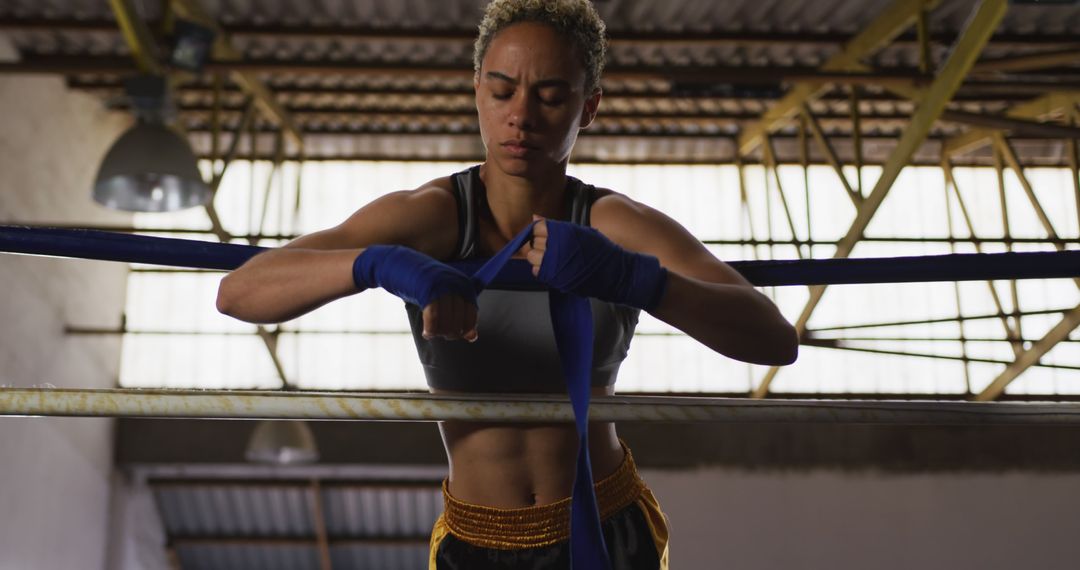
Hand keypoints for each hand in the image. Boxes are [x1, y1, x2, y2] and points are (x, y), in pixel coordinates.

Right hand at [353, 245, 478, 340]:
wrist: (400, 263)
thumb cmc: (423, 283)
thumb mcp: (445, 296)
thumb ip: (459, 314)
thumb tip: (472, 337)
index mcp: (464, 283)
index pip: (472, 313)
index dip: (466, 328)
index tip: (459, 334)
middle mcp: (456, 284)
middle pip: (459, 321)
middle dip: (450, 333)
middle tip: (440, 333)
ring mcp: (442, 287)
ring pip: (447, 322)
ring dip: (439, 333)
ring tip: (432, 332)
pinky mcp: (426, 291)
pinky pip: (433, 318)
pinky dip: (430, 330)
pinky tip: (426, 333)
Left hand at [523, 215, 667, 310]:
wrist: (614, 273)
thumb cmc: (600, 250)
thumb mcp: (580, 231)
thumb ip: (556, 226)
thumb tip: (534, 218)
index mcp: (563, 231)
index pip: (537, 227)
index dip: (540, 231)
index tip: (546, 235)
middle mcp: (556, 246)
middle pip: (533, 241)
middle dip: (538, 243)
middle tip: (551, 247)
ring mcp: (554, 263)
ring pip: (531, 256)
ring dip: (538, 256)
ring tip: (552, 258)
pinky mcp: (554, 278)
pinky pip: (537, 271)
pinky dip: (541, 269)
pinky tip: (554, 267)